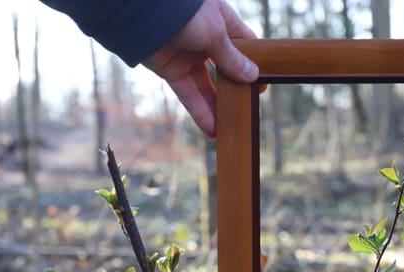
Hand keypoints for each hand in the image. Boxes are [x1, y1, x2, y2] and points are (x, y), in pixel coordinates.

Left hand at [142, 0, 258, 136]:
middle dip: (236, 89)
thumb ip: (232, 57)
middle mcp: (206, 39)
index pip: (244, 45)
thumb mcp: (215, 33)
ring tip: (230, 126)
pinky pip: (188, 94)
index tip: (262, 85)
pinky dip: (199, 111)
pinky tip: (211, 129)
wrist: (141, 10)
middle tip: (248, 109)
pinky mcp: (171, 70)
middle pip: (226, 69)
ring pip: (207, 86)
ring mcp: (188, 56)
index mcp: (221, 22)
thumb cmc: (183, 12)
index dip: (253, 64)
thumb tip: (252, 76)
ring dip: (217, 107)